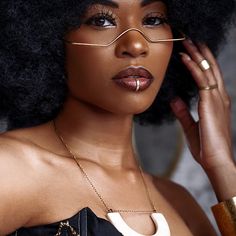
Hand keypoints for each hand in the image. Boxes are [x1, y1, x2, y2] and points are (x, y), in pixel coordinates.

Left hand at [170, 39, 233, 170]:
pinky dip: (193, 67)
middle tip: (191, 40)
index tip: (192, 53)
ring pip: (206, 70)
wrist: (215, 160)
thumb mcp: (190, 127)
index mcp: (216, 104)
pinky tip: (185, 58)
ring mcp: (216, 99)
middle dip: (201, 53)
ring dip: (196, 54)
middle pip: (210, 69)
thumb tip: (174, 100)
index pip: (209, 78)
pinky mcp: (210, 103)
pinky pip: (201, 80)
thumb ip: (183, 113)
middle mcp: (219, 98)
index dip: (201, 64)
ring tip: (188, 42)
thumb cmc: (205, 147)